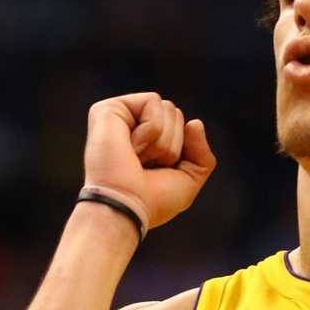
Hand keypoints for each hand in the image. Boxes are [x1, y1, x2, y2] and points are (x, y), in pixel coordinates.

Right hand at [83, 92, 216, 228]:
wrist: (127, 207)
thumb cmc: (153, 200)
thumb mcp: (189, 179)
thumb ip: (201, 153)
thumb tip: (195, 122)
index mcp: (146, 141)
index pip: (183, 126)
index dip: (181, 151)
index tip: (158, 172)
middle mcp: (131, 126)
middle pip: (175, 113)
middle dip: (171, 144)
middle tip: (145, 164)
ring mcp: (118, 117)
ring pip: (167, 108)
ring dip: (161, 141)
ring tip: (136, 157)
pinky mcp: (108, 109)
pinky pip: (153, 102)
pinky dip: (151, 129)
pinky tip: (130, 147)